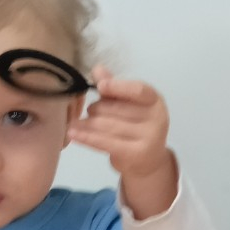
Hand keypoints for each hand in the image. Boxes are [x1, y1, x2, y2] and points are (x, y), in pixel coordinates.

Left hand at [70, 68, 177, 218]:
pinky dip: (86, 136)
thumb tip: (97, 69)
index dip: (118, 87)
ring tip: (77, 123)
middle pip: (116, 108)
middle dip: (97, 108)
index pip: (138, 90)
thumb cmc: (136, 127)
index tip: (100, 86)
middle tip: (91, 111)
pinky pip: (104, 142)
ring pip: (107, 125)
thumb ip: (114, 86)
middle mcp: (156, 118)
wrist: (148, 161)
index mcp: (154, 100)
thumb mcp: (129, 104)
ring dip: (87, 122)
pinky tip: (73, 133)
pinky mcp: (135, 154)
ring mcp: (148, 137)